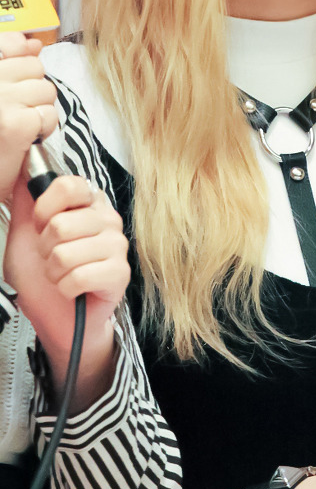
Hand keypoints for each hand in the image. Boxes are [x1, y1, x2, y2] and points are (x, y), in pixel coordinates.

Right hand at [0, 32, 57, 202]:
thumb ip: (11, 64)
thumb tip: (33, 43)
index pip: (11, 43)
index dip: (21, 57)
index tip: (16, 79)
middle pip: (35, 69)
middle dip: (33, 92)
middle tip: (16, 113)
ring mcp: (0, 101)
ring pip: (47, 92)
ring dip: (40, 111)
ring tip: (19, 128)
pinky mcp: (14, 124)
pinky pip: (48, 115)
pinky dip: (43, 130)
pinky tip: (25, 140)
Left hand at [4, 171, 130, 408]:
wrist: (57, 319)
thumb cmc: (44, 277)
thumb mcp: (25, 234)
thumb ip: (27, 202)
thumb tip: (22, 169)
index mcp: (88, 204)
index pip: (69, 186)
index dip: (45, 209)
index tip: (42, 226)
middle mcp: (107, 219)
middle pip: (61, 224)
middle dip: (46, 249)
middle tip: (52, 258)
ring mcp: (117, 246)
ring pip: (66, 253)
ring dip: (54, 272)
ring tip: (62, 274)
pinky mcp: (120, 273)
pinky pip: (79, 276)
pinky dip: (65, 288)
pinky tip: (72, 289)